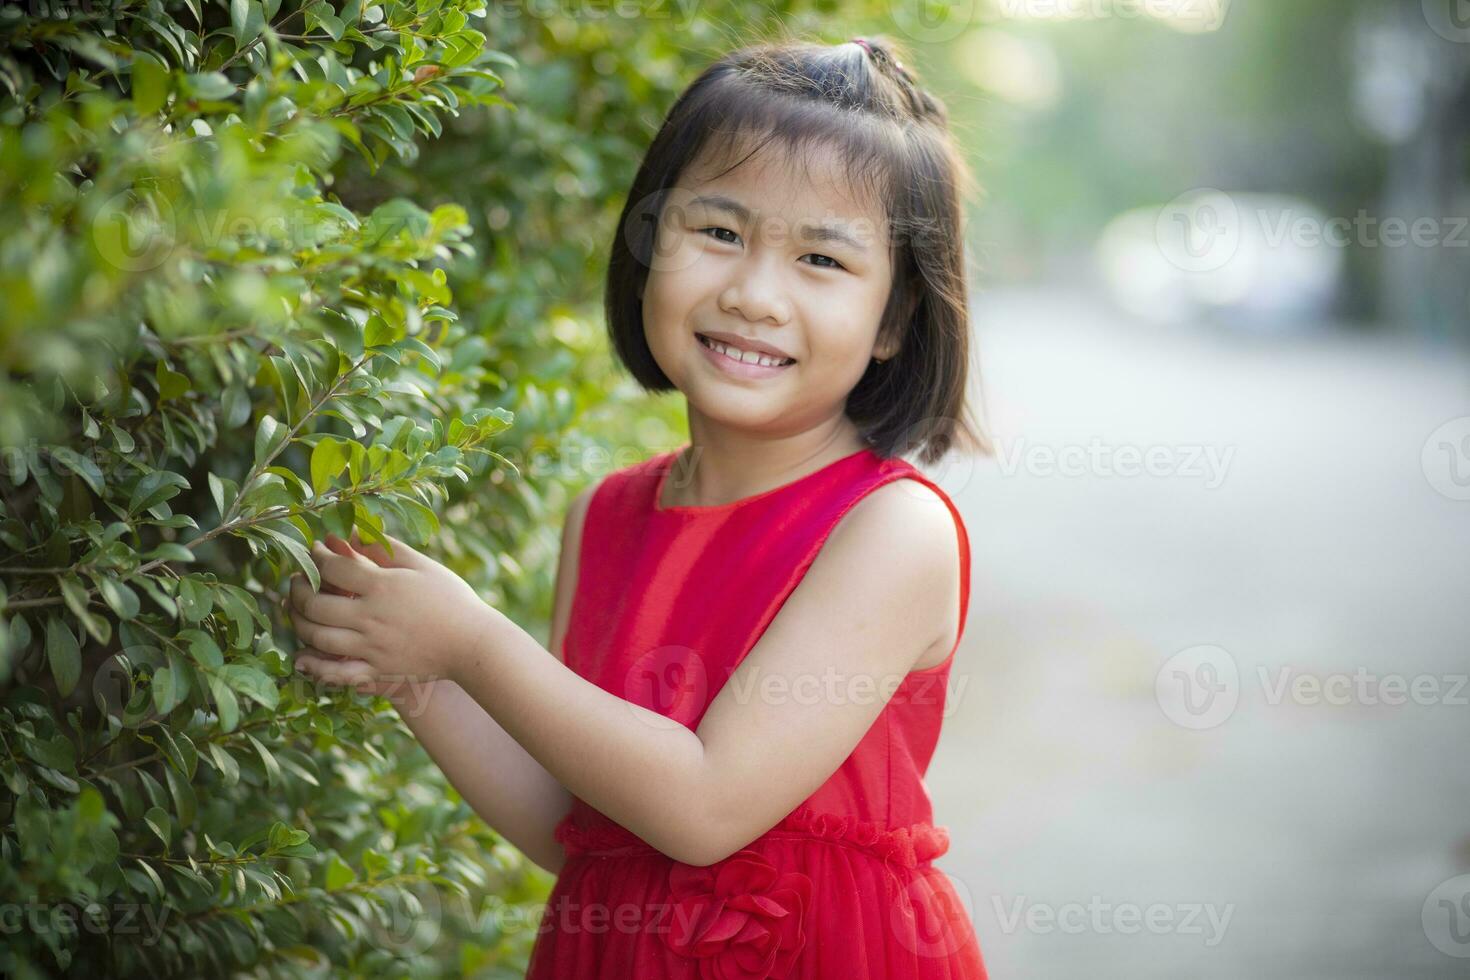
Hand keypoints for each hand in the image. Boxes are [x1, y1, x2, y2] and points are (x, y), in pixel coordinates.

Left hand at [286, 530, 491, 693]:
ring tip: (296, 611)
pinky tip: (302, 657)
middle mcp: (370, 618)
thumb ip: (385, 548)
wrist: (472, 643)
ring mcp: (371, 647)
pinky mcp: (377, 671)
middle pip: (314, 604)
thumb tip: (352, 533)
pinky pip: (335, 673)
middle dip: (297, 589)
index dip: (316, 556)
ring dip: (297, 622)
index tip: (315, 551)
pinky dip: (314, 666)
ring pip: (316, 637)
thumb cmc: (451, 599)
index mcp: (382, 586)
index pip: (332, 567)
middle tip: (297, 581)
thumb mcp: (422, 565)